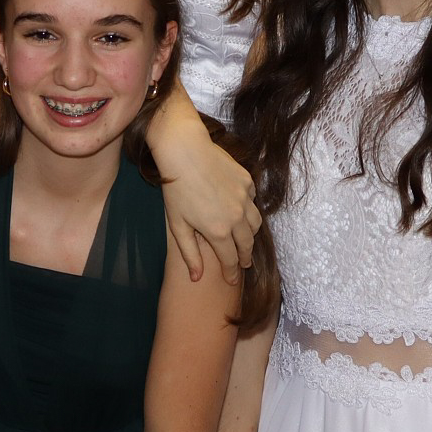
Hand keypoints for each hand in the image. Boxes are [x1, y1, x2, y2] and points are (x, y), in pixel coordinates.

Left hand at [156, 134, 260, 285]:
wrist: (185, 151)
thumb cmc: (176, 189)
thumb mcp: (178, 225)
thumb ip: (189, 253)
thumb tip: (197, 278)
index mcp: (218, 232)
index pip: (231, 260)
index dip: (232, 272)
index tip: (233, 280)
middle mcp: (237, 218)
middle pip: (247, 245)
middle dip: (245, 257)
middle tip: (244, 264)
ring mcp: (245, 198)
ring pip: (255, 224)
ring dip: (250, 235)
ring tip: (245, 240)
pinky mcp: (248, 181)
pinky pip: (253, 202)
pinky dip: (248, 209)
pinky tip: (240, 210)